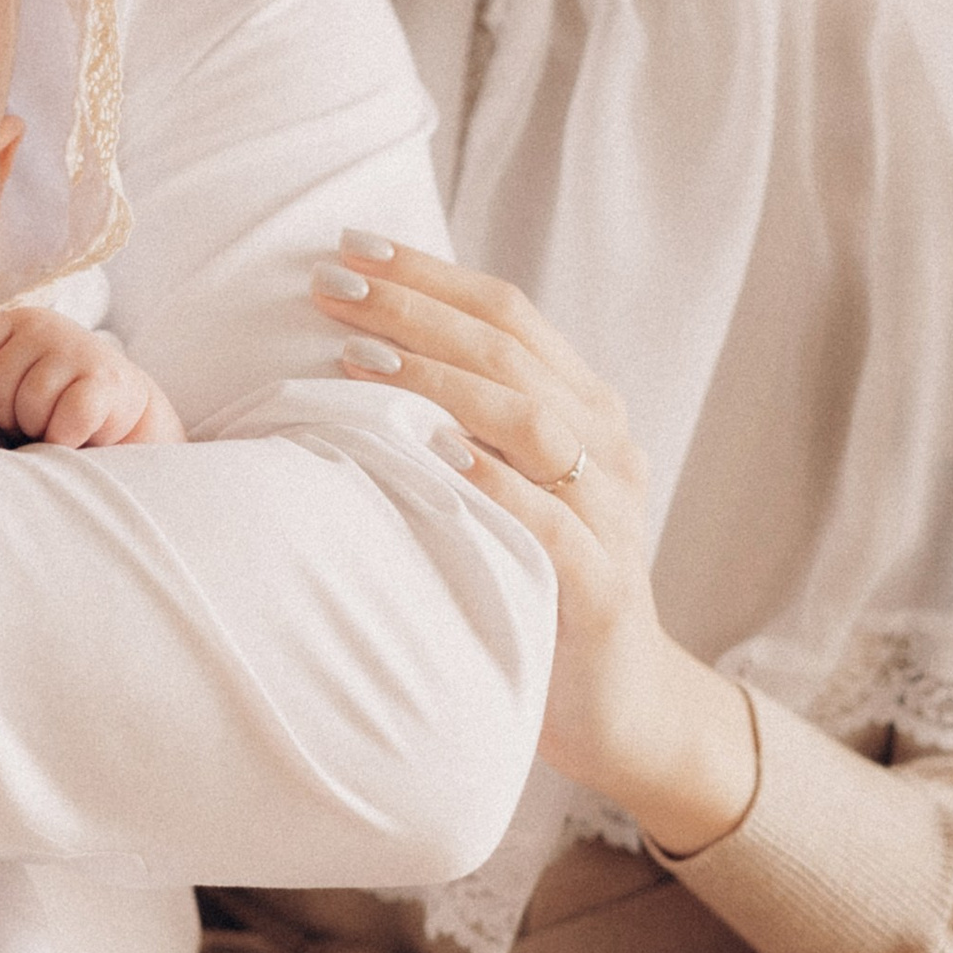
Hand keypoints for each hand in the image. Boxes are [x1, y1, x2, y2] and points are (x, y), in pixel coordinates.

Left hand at [0, 307, 184, 449]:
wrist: (120, 405)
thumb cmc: (53, 397)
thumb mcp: (11, 382)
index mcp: (18, 320)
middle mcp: (47, 326)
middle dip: (6, 414)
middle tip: (28, 420)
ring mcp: (78, 350)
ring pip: (31, 402)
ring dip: (37, 427)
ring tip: (52, 423)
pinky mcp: (105, 381)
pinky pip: (66, 420)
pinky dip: (63, 438)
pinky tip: (74, 435)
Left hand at [313, 232, 755, 856]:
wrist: (619, 707)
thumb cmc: (537, 585)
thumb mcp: (504, 490)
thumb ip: (463, 424)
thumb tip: (360, 352)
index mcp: (585, 412)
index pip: (510, 317)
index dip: (433, 276)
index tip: (352, 245)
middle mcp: (607, 450)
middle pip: (513, 354)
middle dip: (418, 311)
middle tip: (333, 286)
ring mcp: (611, 517)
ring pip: (534, 423)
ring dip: (443, 382)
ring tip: (362, 358)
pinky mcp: (599, 590)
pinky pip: (550, 524)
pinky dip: (494, 483)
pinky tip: (436, 454)